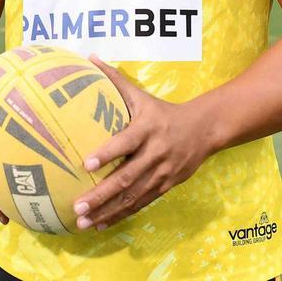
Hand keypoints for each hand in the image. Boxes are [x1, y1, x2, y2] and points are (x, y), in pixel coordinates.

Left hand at [71, 56, 212, 230]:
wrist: (204, 129)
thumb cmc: (163, 111)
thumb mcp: (141, 95)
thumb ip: (114, 80)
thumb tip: (89, 58)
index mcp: (148, 129)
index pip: (125, 142)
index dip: (107, 154)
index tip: (85, 164)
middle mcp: (155, 153)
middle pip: (127, 177)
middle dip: (101, 194)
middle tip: (77, 206)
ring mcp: (162, 172)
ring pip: (133, 196)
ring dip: (107, 210)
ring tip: (83, 221)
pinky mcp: (166, 186)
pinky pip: (141, 203)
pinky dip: (121, 215)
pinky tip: (101, 223)